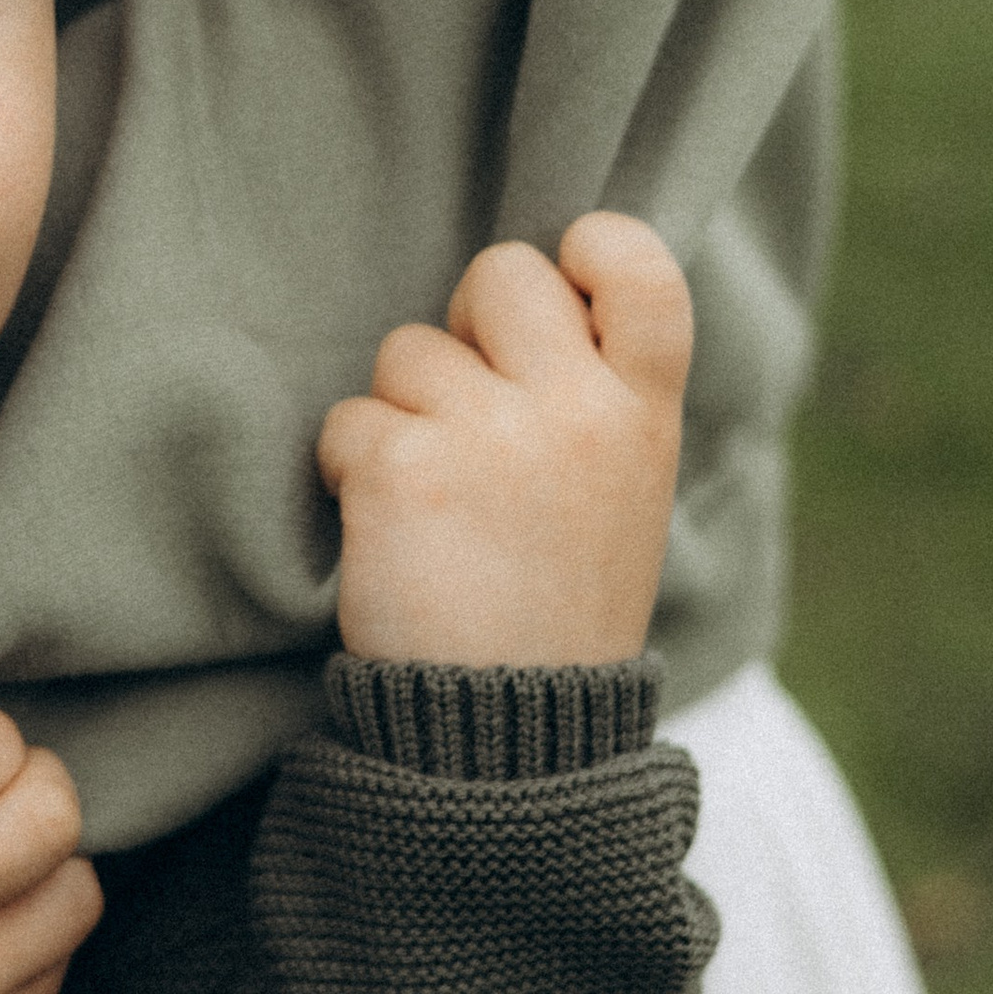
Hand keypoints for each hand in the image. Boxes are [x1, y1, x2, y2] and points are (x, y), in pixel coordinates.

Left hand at [316, 211, 691, 666]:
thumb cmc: (558, 608)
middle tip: (470, 410)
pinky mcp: (403, 469)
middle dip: (469, 326)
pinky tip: (390, 532)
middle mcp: (576, 411)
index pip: (643, 269)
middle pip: (502, 272)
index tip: (565, 280)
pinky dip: (351, 470)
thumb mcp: (623, 492)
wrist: (512, 745)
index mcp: (644, 415)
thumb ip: (595, 397)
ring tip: (439, 504)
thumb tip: (541, 294)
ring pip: (407, 350)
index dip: (593, 249)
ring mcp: (489, 435)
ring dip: (402, 413)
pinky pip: (348, 419)